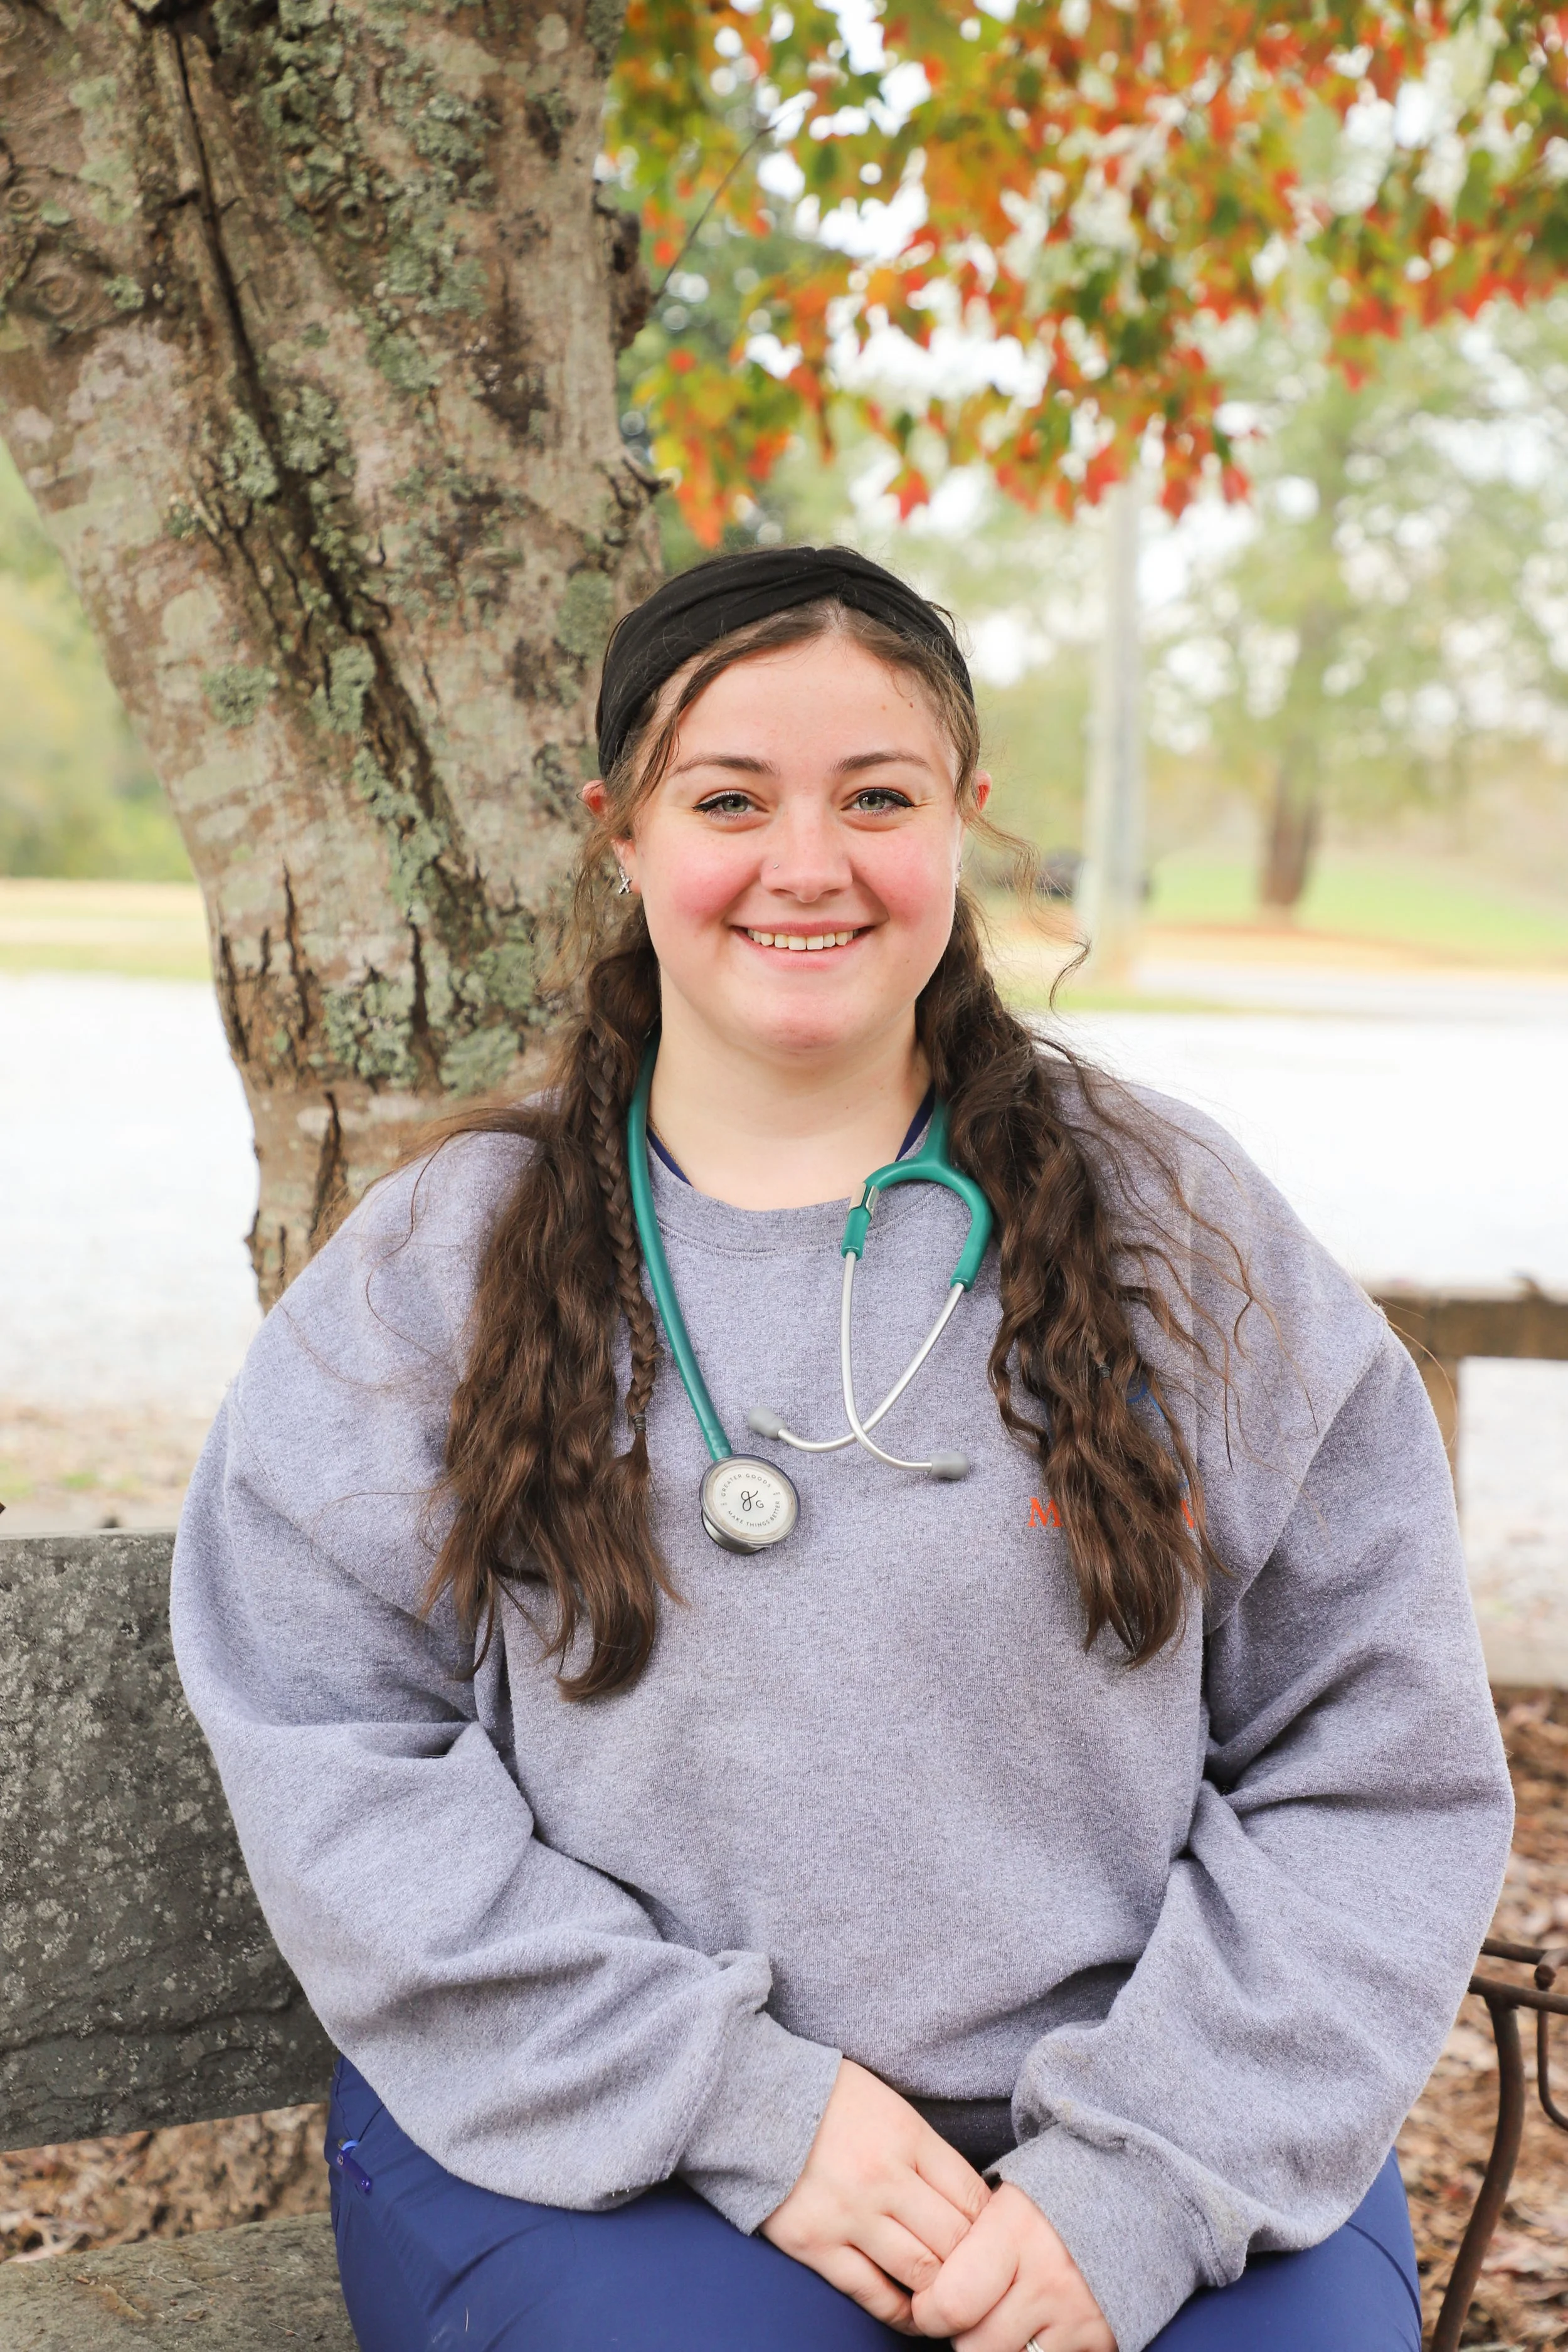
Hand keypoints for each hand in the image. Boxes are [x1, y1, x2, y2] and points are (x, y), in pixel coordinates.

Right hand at [761, 2059, 991, 2331]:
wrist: (752, 2099)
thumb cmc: (830, 2101)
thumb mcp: (890, 2108)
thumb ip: (927, 2154)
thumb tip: (970, 2205)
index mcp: (907, 2136)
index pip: (974, 2197)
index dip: (993, 2229)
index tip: (994, 2242)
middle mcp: (884, 2177)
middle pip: (956, 2241)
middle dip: (974, 2266)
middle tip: (980, 2280)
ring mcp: (849, 2214)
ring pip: (921, 2273)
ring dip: (943, 2293)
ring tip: (950, 2301)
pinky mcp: (814, 2244)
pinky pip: (871, 2293)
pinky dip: (900, 2312)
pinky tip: (913, 2315)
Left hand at [910, 2182, 1115, 2350]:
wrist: (1128, 2199)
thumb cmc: (1049, 2201)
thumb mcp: (1003, 2200)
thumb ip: (965, 2242)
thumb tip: (923, 2291)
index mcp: (1015, 2232)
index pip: (949, 2303)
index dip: (928, 2310)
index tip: (928, 2302)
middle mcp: (1047, 2279)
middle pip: (974, 2345)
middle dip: (963, 2333)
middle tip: (971, 2309)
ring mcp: (1077, 2316)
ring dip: (999, 2346)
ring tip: (1005, 2315)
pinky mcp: (1101, 2341)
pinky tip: (1036, 2328)